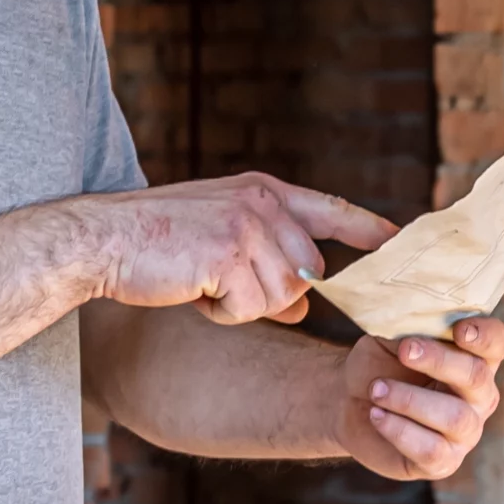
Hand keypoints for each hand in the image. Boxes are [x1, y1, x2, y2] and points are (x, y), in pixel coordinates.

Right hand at [87, 175, 396, 324]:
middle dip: (270, 294)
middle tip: (218, 281)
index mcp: (263, 190)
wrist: (103, 239)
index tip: (399, 241)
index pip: (332, 208)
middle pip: (307, 273)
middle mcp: (263, 203)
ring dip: (242, 305)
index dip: (368, 229)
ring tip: (201, 282)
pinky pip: (250, 309)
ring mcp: (247, 227)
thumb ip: (266, 263)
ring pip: (282, 296)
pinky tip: (192, 290)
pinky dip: (221, 313)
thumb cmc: (156, 243)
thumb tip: (303, 310)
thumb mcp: (219, 240)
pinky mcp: (229, 256)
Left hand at [338, 316, 503, 479]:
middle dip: (437, 361)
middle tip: (404, 351)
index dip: (485, 336)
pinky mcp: (443, 461)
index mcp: (474, 358)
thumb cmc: (379, 364)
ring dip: (409, 400)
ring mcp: (466, 432)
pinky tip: (377, 416)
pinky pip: (432, 449)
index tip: (459, 329)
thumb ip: (409, 325)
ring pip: (455, 417)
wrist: (347, 400)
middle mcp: (479, 396)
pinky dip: (399, 430)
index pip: (497, 344)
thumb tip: (416, 318)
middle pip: (476, 377)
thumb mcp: (390, 337)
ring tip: (377, 390)